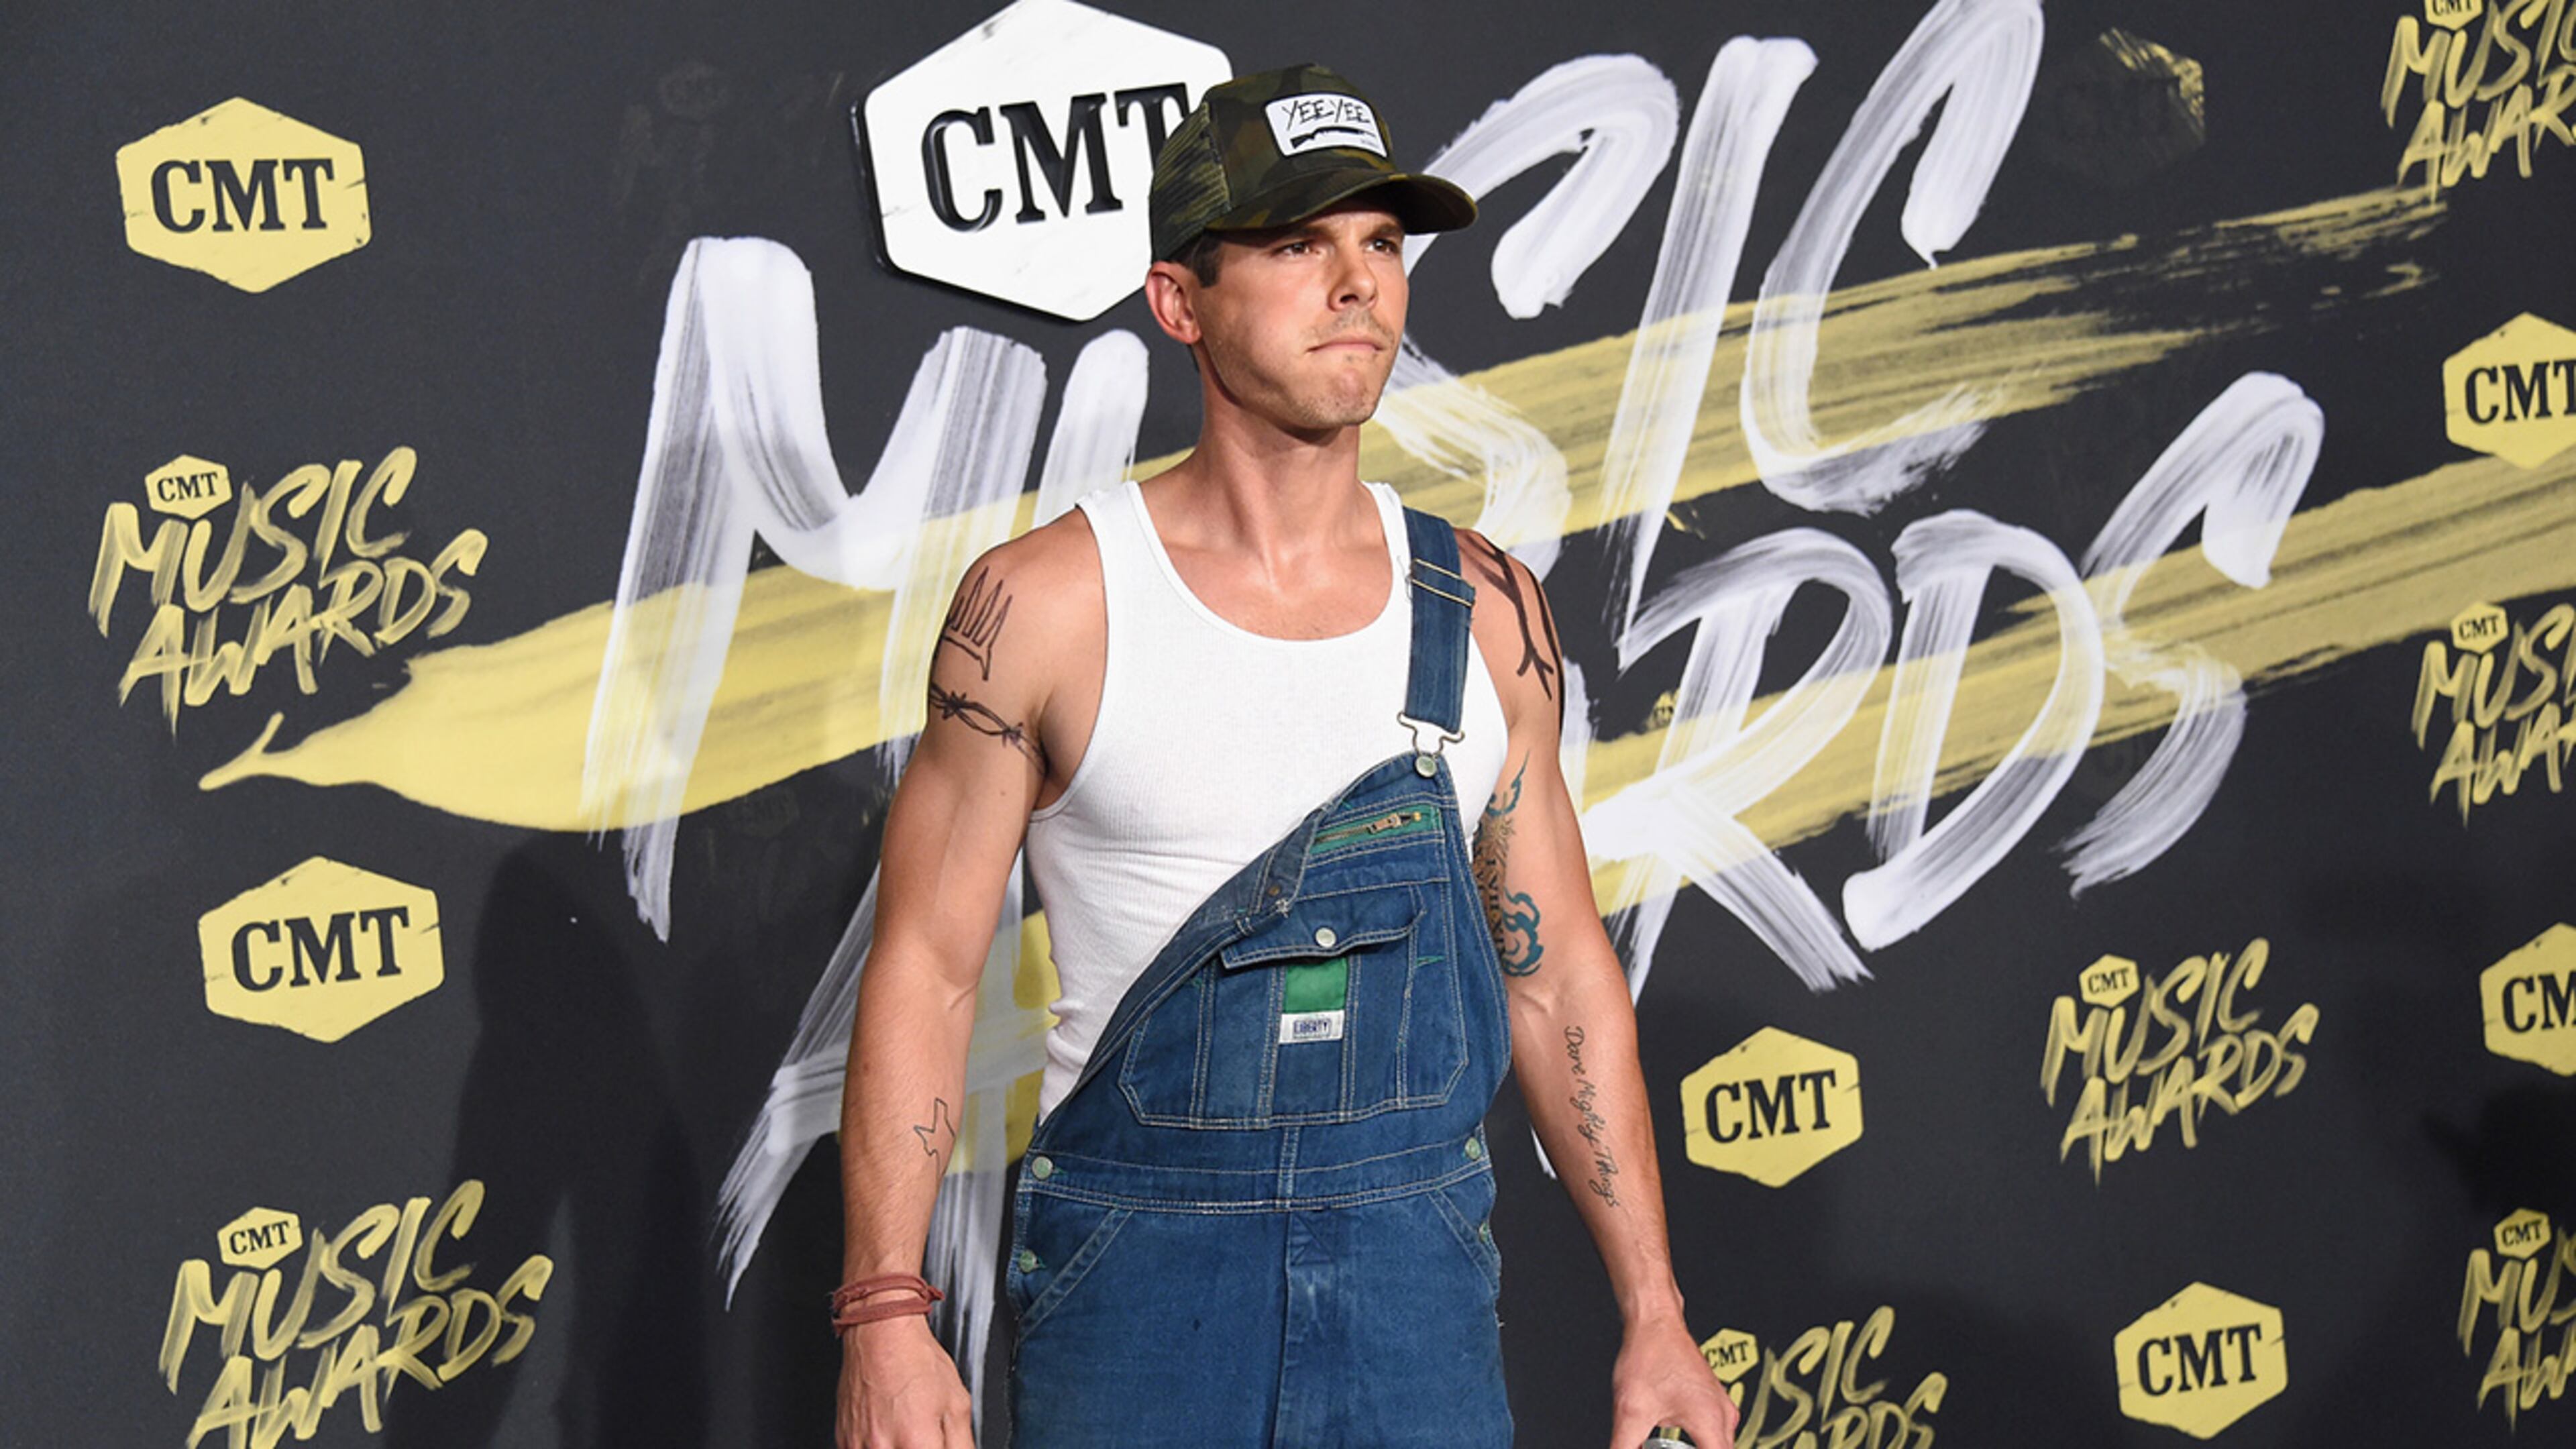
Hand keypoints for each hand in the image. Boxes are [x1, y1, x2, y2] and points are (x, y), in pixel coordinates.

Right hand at [837, 1316, 974, 1448]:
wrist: (880, 1335)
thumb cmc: (915, 1361)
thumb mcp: (958, 1404)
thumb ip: (961, 1445)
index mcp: (916, 1443)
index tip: (936, 1443)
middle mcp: (882, 1448)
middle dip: (918, 1447)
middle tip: (924, 1436)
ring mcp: (858, 1446)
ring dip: (898, 1447)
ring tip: (905, 1429)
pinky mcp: (844, 1440)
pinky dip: (879, 1446)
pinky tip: (887, 1430)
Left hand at [1608, 1311, 1738, 1448]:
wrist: (1654, 1321)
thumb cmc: (1649, 1354)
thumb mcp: (1631, 1413)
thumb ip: (1624, 1448)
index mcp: (1711, 1424)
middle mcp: (1722, 1416)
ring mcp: (1719, 1406)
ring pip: (1719, 1447)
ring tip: (1666, 1446)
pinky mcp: (1711, 1400)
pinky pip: (1715, 1434)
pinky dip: (1701, 1445)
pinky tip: (1676, 1445)